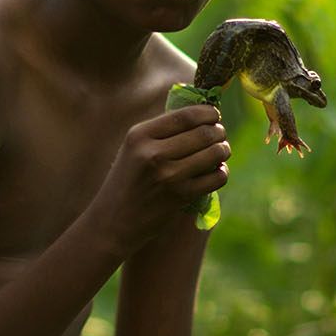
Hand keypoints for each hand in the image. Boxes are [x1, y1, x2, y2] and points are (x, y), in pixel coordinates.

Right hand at [91, 104, 229, 255]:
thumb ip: (161, 131)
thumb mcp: (133, 149)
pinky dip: (222, 172)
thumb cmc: (127, 182)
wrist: (112, 222)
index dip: (208, 112)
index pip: (186, 115)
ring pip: (214, 153)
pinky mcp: (180, 196)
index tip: (214, 115)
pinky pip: (216, 177)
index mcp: (139, 135)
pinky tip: (217, 172)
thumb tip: (200, 113)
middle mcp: (153, 152)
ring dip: (223, 150)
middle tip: (220, 135)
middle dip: (218, 132)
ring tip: (221, 151)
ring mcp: (168, 176)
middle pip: (204, 133)